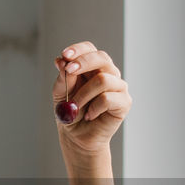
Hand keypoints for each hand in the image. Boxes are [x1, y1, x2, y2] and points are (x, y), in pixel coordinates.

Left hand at [52, 41, 131, 162]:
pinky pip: (108, 98)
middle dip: (83, 62)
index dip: (78, 50)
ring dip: (83, 94)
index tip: (64, 56)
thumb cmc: (70, 112)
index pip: (89, 49)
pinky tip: (88, 115)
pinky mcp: (124, 102)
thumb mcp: (60, 93)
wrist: (77, 136)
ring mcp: (118, 86)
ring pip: (103, 79)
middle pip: (101, 58)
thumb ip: (63, 78)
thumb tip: (62, 62)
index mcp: (92, 66)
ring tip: (74, 106)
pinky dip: (93, 108)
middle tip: (68, 70)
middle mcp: (108, 72)